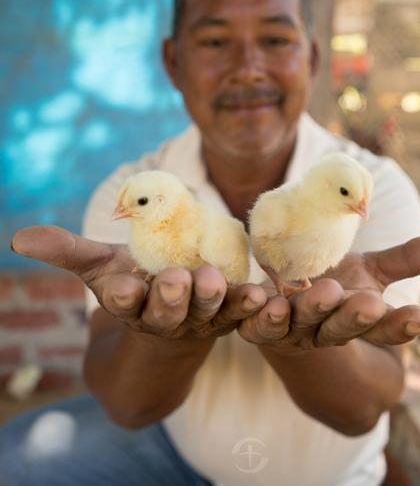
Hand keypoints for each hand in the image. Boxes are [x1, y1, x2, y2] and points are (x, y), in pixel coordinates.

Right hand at [11, 226, 266, 340]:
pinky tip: (260, 295)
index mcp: (132, 303)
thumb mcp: (102, 264)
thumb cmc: (135, 279)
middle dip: (171, 297)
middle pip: (167, 310)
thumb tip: (19, 238)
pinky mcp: (228, 313)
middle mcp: (165, 317)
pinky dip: (249, 305)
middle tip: (176, 280)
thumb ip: (68, 251)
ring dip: (214, 299)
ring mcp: (200, 318)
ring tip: (221, 283)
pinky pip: (240, 311)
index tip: (122, 286)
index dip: (123, 294)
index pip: (122, 300)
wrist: (173, 301)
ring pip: (207, 311)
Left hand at [237, 236, 419, 351]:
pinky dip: (254, 311)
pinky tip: (260, 297)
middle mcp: (321, 331)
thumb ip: (406, 261)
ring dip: (306, 312)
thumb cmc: (333, 287)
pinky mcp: (253, 323)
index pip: (381, 329)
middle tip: (369, 303)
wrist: (282, 305)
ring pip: (296, 325)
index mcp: (353, 321)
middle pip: (339, 328)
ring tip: (314, 296)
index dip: (399, 326)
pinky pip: (252, 321)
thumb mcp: (370, 272)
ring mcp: (286, 330)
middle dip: (354, 317)